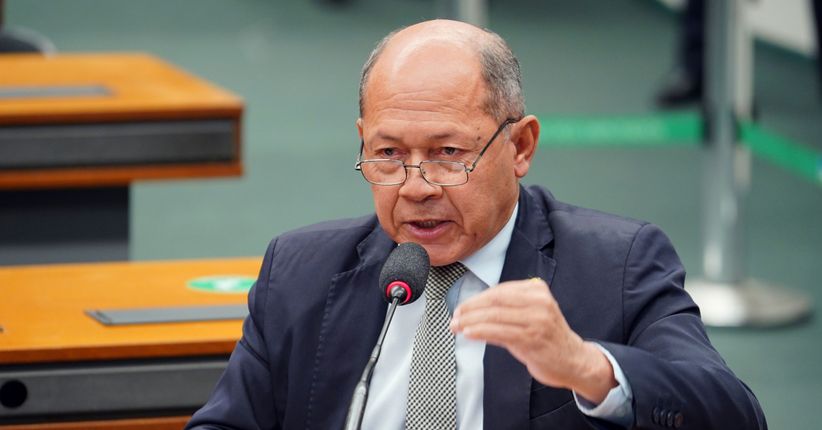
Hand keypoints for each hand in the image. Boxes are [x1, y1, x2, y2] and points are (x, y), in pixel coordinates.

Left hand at [449, 278, 616, 402]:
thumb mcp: (530, 316)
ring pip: (495, 316)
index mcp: (537, 290)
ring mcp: (537, 320)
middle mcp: (538, 301)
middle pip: (495, 300)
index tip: (460, 307)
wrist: (574, 361)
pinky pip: (500, 332)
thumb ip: (506, 309)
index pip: (498, 290)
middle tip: (455, 317)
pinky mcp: (533, 338)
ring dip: (471, 321)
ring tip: (457, 326)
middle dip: (470, 309)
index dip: (476, 299)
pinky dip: (481, 332)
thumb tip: (472, 311)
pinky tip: (469, 333)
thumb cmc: (547, 339)